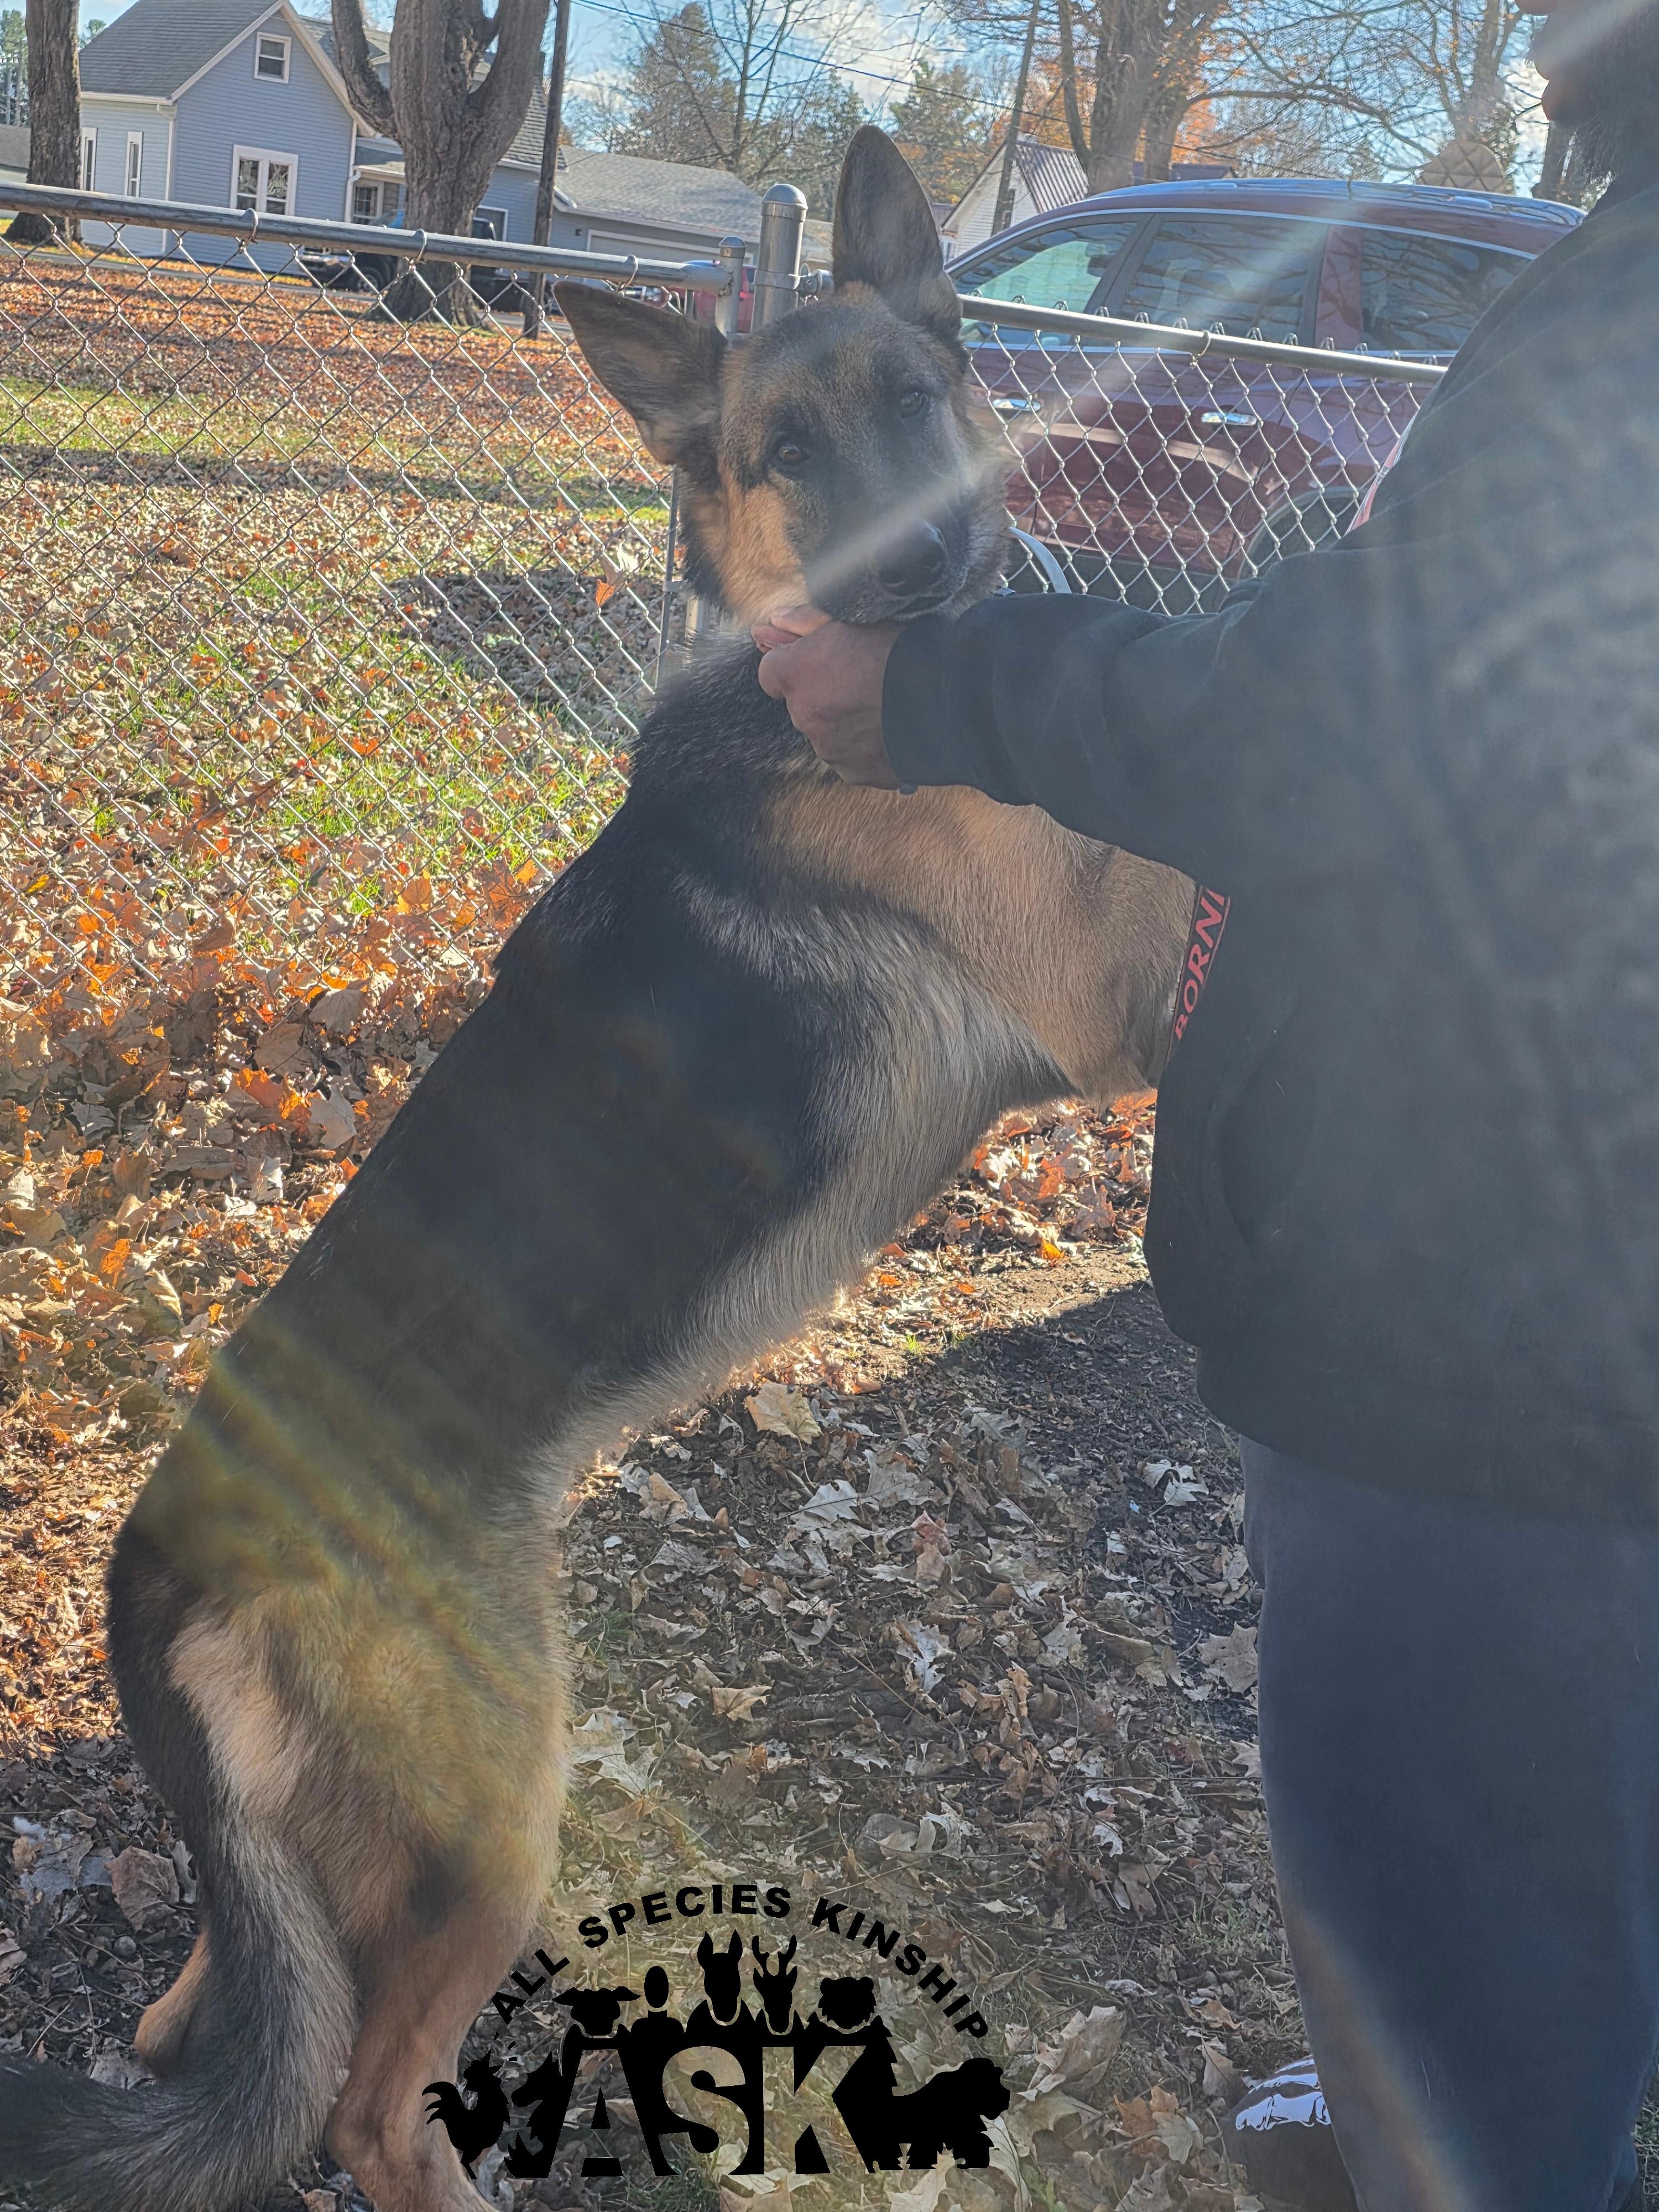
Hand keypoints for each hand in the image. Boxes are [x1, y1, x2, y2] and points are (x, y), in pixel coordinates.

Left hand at [754, 605, 903, 789]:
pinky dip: (866, 746)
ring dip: (845, 722)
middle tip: (863, 681)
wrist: (945, 700)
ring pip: (827, 734)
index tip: (823, 661)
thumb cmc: (900, 650)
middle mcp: (804, 716)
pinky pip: (852, 759)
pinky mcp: (855, 773)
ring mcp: (828, 749)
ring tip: (883, 706)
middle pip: (803, 705)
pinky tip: (891, 729)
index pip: (771, 672)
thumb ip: (805, 621)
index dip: (797, 664)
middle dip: (823, 694)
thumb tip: (774, 622)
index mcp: (796, 674)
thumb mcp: (851, 618)